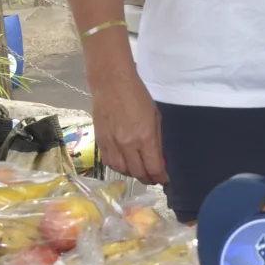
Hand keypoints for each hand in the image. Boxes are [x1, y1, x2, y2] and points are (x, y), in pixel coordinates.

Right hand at [90, 66, 166, 184]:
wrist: (111, 84)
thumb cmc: (138, 96)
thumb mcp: (156, 117)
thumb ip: (157, 140)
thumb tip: (159, 158)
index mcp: (144, 137)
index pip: (153, 167)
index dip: (160, 177)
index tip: (165, 180)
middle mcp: (127, 144)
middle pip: (137, 172)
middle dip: (148, 179)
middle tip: (153, 179)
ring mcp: (111, 144)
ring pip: (121, 170)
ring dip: (132, 174)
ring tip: (140, 172)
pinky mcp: (100, 141)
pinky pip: (108, 162)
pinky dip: (118, 167)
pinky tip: (124, 165)